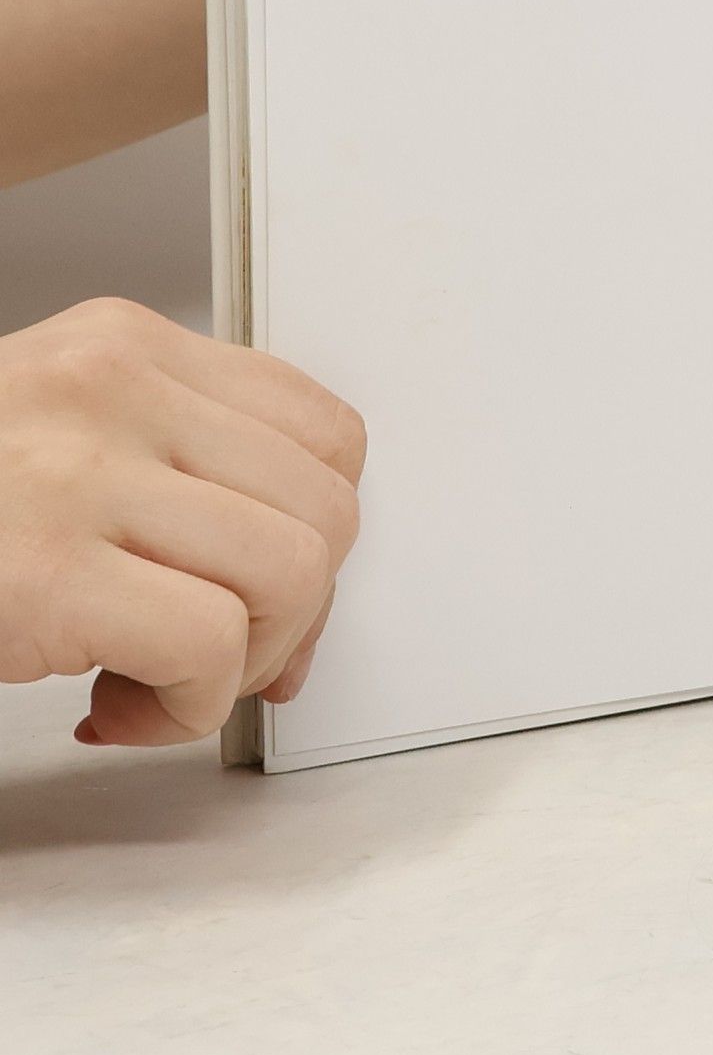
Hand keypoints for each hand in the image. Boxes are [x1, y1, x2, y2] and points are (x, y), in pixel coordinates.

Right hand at [0, 298, 364, 745]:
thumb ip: (181, 480)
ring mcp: (74, 470)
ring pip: (294, 572)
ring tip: (156, 680)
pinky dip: (186, 706)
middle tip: (215, 656)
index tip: (274, 598)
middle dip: (295, 612)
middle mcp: (111, 386)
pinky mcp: (42, 569)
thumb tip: (305, 600)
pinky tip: (114, 707)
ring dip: (243, 663)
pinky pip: (213, 644)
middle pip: (329, 508)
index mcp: (124, 346)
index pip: (327, 432)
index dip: (323, 535)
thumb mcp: (64, 443)